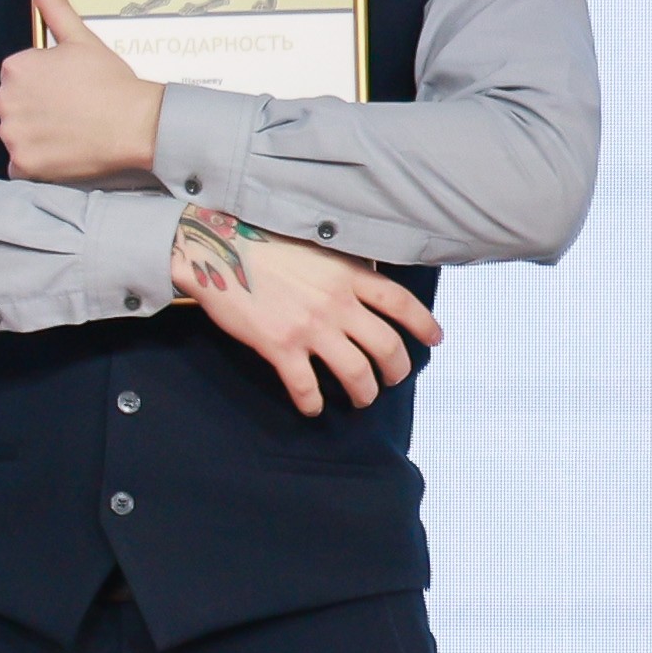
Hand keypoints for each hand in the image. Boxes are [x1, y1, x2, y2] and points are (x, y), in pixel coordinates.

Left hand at [0, 0, 170, 185]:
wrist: (137, 123)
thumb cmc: (112, 81)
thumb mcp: (81, 38)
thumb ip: (54, 4)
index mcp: (15, 68)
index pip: (19, 79)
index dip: (45, 85)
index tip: (69, 90)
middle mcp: (5, 100)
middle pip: (14, 107)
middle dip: (36, 109)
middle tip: (72, 111)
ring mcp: (12, 134)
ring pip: (16, 135)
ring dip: (36, 136)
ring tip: (71, 131)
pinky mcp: (22, 164)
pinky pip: (19, 166)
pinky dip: (36, 163)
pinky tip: (62, 152)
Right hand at [170, 208, 440, 415]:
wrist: (216, 250)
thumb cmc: (263, 243)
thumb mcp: (317, 246)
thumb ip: (345, 268)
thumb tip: (367, 281)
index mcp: (349, 275)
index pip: (402, 303)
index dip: (425, 325)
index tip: (435, 340)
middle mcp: (337, 303)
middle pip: (386, 346)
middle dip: (396, 370)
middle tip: (392, 379)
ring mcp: (310, 326)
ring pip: (355, 372)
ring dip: (364, 393)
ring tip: (362, 399)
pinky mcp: (279, 346)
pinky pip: (305, 386)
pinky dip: (312, 404)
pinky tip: (312, 409)